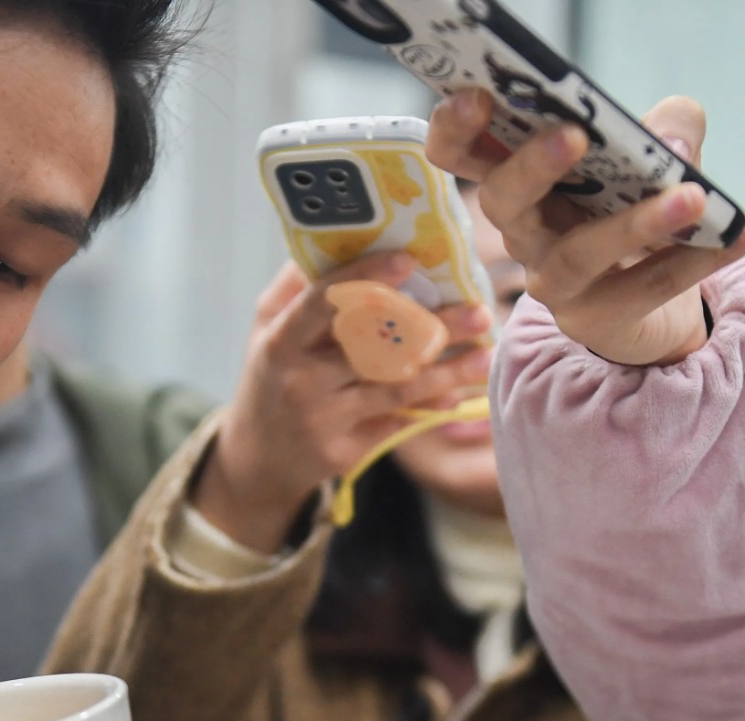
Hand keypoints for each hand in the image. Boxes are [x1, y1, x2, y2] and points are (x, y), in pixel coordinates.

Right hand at [194, 254, 492, 551]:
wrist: (258, 457)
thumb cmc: (271, 378)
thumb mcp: (266, 329)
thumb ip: (296, 287)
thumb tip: (334, 239)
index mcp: (281, 343)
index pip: (323, 304)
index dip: (364, 280)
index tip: (408, 260)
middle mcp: (301, 382)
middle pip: (374, 348)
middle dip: (431, 328)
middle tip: (479, 310)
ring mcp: (324, 420)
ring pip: (396, 390)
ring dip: (448, 372)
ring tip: (486, 353)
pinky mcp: (345, 451)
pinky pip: (397, 421)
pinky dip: (431, 405)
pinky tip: (461, 391)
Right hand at [426, 89, 744, 366]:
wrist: (654, 304)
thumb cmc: (634, 212)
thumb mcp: (652, 155)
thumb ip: (666, 128)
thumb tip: (669, 144)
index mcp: (521, 184)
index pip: (461, 155)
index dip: (455, 129)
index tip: (476, 97)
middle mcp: (524, 235)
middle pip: (503, 203)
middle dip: (530, 167)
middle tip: (573, 134)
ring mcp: (555, 283)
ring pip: (576, 256)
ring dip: (633, 224)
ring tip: (692, 198)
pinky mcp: (598, 320)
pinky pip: (650, 287)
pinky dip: (708, 254)